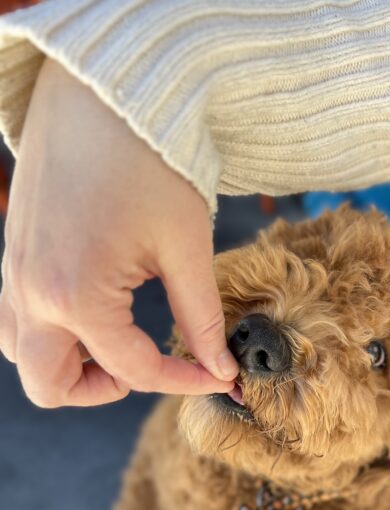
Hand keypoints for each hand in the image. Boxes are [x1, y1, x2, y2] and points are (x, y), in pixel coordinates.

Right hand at [0, 58, 237, 407]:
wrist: (103, 93)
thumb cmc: (150, 161)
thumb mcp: (187, 246)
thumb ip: (202, 318)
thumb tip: (221, 368)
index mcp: (76, 296)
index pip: (133, 371)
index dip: (184, 381)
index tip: (218, 378)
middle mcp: (31, 294)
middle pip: (49, 387)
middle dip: (103, 388)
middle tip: (147, 363)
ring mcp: (13, 274)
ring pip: (24, 356)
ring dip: (70, 364)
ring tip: (119, 340)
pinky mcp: (14, 254)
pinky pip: (19, 318)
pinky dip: (54, 332)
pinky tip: (97, 307)